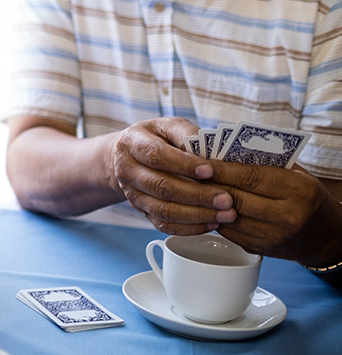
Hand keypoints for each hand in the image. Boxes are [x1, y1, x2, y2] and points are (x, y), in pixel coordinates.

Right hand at [107, 118, 234, 232]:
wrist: (129, 155)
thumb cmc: (157, 138)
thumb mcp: (169, 126)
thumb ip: (187, 135)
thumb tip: (212, 151)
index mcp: (132, 144)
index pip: (156, 155)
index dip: (183, 164)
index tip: (210, 171)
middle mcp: (127, 170)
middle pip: (161, 187)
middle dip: (197, 195)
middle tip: (226, 199)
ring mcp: (132, 194)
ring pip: (163, 210)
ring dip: (197, 215)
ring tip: (225, 214)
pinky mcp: (141, 211)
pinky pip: (164, 225)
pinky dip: (190, 227)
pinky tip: (212, 223)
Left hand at [204, 161, 341, 263]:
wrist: (323, 234)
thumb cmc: (305, 195)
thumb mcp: (295, 174)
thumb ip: (265, 164)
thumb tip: (222, 152)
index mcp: (298, 191)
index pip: (251, 177)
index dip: (222, 170)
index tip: (201, 162)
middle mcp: (287, 216)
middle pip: (236, 198)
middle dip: (209, 184)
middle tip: (188, 173)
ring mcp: (272, 236)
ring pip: (228, 217)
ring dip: (207, 202)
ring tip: (192, 188)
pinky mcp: (259, 249)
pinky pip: (227, 231)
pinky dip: (213, 216)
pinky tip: (204, 205)